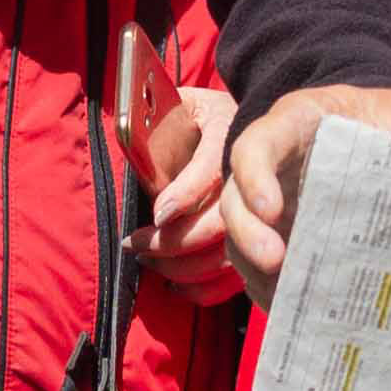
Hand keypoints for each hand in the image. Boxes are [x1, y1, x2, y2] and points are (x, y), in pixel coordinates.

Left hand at [121, 28, 239, 301]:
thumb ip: (155, 121)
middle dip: (175, 241)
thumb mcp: (179, 103)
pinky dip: (206, 288)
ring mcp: (260, 210)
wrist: (243, 127)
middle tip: (137, 246)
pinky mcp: (260, 240)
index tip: (158, 216)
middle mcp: (250, 172)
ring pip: (230, 254)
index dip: (186, 194)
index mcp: (229, 128)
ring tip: (149, 262)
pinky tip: (177, 285)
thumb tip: (130, 145)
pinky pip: (237, 276)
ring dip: (184, 267)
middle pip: (221, 220)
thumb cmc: (195, 115)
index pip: (213, 167)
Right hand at [221, 83, 390, 293]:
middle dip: (249, 234)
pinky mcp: (285, 235)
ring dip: (256, 270)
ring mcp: (274, 203)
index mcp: (296, 124)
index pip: (257, 145)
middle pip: (237, 199)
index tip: (272, 209)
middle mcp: (273, 166)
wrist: (390, 128)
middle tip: (277, 262)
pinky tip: (295, 308)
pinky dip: (272, 288)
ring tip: (287, 299)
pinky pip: (262, 264)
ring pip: (241, 236)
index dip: (255, 177)